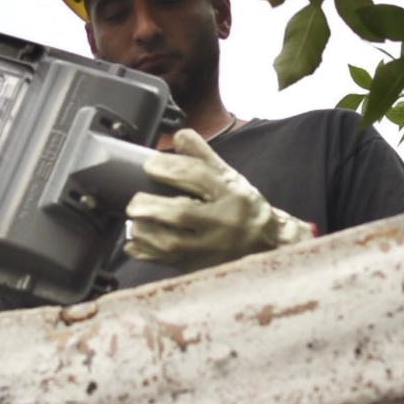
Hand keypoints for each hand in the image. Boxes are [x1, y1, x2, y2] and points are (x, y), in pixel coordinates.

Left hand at [125, 129, 313, 269]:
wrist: (269, 248)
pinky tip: (135, 243)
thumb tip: (178, 135)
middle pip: (182, 213)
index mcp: (232, 194)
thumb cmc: (244, 208)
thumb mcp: (231, 178)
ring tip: (135, 220)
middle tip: (134, 201)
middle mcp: (223, 222)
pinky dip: (146, 253)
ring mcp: (211, 249)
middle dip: (152, 205)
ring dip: (146, 231)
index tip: (149, 165)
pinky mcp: (200, 267)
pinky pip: (167, 263)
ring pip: (172, 243)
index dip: (170, 167)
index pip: (199, 175)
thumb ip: (203, 156)